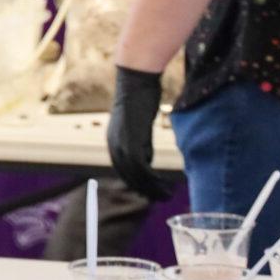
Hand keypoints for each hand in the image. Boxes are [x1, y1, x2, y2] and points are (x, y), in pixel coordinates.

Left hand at [105, 66, 167, 199]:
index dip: (137, 184)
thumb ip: (139, 143)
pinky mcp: (132, 141)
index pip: (123, 171)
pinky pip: (142, 168)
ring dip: (151, 189)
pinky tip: (164, 184)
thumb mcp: (137, 125)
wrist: (136, 80)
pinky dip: (152, 179)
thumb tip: (146, 160)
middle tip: (161, 199)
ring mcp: (122, 144)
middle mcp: (114, 146)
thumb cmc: (140, 97)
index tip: (150, 193)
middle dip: (145, 191)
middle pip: (128, 178)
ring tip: (166, 195)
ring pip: (135, 176)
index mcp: (113, 143)